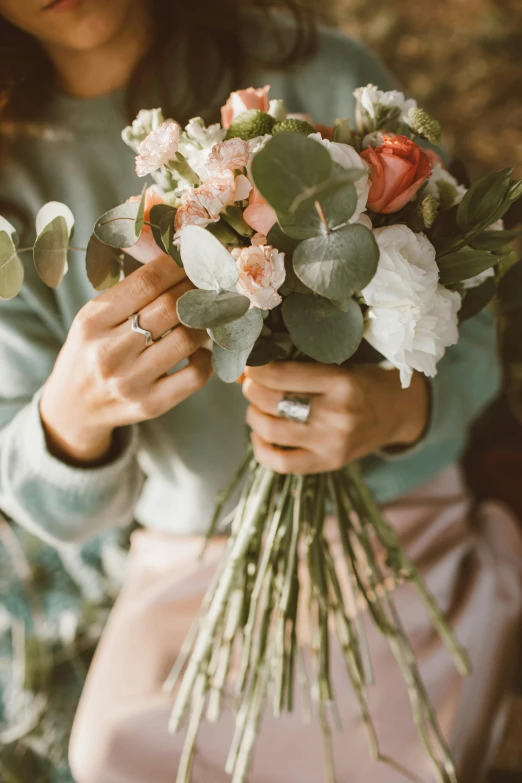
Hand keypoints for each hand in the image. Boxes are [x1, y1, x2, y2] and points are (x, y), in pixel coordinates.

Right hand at [40, 254, 211, 464]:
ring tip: (209, 314)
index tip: (194, 259)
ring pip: (186, 339)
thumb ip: (130, 294)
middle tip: (210, 284)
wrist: (75, 406)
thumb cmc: (92, 351)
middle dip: (197, 291)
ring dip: (206, 322)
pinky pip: (195, 375)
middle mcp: (109, 351)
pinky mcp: (150, 404)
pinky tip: (202, 349)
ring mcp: (130, 381)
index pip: (146, 282)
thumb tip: (180, 262)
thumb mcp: (95, 318)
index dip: (178, 266)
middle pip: (171, 308)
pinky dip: (207, 357)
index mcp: (93, 320)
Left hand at [242, 362, 428, 473]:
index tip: (250, 364)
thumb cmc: (363, 381)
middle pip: (272, 403)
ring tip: (258, 407)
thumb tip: (244, 370)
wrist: (398, 411)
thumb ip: (296, 366)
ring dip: (253, 416)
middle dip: (252, 390)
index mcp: (341, 382)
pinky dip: (261, 449)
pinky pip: (281, 463)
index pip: (282, 375)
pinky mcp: (329, 463)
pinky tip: (261, 435)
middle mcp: (337, 414)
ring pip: (271, 431)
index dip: (256, 369)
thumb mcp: (339, 364)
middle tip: (252, 384)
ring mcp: (332, 443)